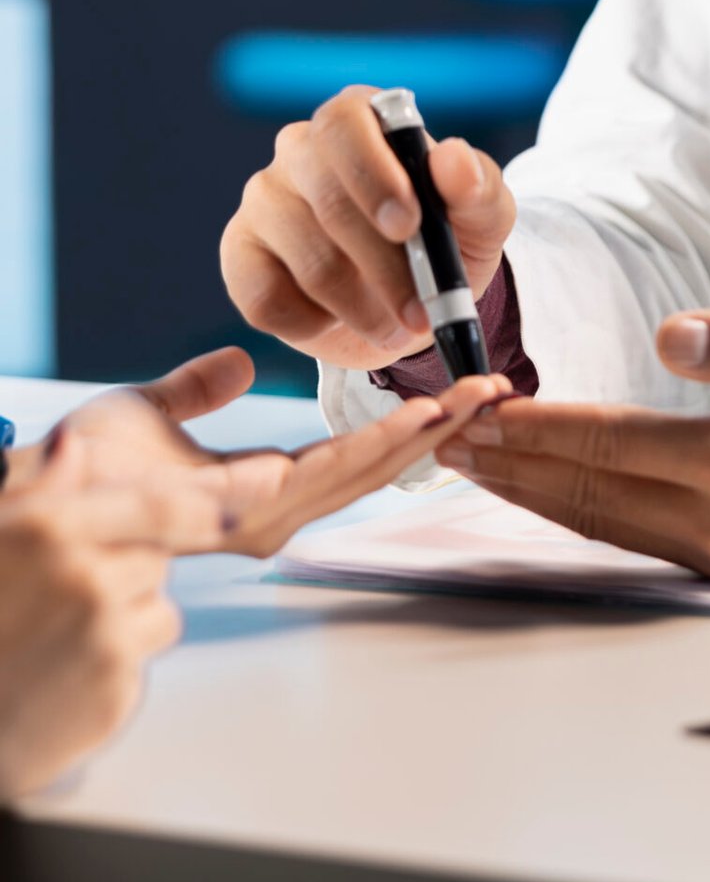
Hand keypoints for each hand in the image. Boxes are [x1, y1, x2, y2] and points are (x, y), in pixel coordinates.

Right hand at [0, 432, 215, 802]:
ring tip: (68, 628)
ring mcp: (103, 635)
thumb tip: (73, 444)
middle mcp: (83, 577)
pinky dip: (124, 653)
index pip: (159, 502)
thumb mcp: (7, 530)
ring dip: (130, 610)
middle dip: (135, 561)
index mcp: (53, 527)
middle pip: (159, 553)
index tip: (271, 479)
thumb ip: (50, 484)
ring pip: (158, 602)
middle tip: (80, 585)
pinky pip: (148, 647)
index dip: (212, 497)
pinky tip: (74, 661)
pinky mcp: (116, 685)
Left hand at [18, 346, 511, 556]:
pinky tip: (425, 417)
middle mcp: (271, 512)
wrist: (46, 500)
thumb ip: (197, 389)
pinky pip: (335, 471)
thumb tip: (235, 365)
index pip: (345, 456)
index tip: (445, 395)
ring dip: (427, 432)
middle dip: (436, 428)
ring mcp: (268, 516)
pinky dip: (386, 441)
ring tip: (477, 397)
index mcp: (253, 491)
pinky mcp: (256, 509)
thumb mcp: (153, 412)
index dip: (399, 428)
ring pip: (368, 468)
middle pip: (375, 465)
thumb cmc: (81, 472)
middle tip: (490, 394)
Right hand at [219, 85, 515, 370]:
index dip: (373, 174)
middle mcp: (301, 149)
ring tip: (400, 327)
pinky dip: (315, 326)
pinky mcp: (240, 256)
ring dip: (363, 306)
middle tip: (421, 312)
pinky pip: (266, 299)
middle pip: (327, 199)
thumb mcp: (481, 216)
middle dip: (382, 264)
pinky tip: (344, 321)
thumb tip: (453, 159)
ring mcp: (264, 200)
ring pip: (307, 258)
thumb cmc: (445, 241)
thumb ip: (476, 186)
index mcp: (358, 118)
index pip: (345, 123)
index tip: (409, 225)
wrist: (412, 301)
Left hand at [435, 302, 709, 576]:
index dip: (538, 423)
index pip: (607, 442)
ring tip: (474, 460)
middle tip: (446, 432)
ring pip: (596, 521)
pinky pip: (623, 535)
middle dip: (511, 460)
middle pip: (586, 489)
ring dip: (528, 489)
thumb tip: (673, 336)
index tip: (482, 402)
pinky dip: (570, 509)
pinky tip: (537, 487)